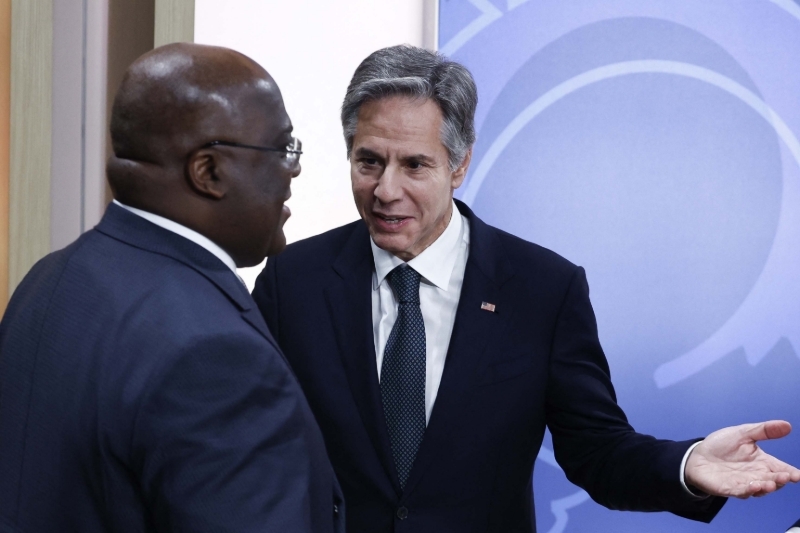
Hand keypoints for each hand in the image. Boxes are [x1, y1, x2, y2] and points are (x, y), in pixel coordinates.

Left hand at [685, 420, 799, 498]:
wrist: (697, 455)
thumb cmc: (721, 445)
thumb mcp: (743, 433)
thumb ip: (764, 431)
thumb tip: (787, 425)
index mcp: (762, 462)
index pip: (780, 468)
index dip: (790, 473)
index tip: (797, 475)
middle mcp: (756, 475)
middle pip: (773, 480)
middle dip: (780, 480)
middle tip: (785, 477)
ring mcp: (743, 483)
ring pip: (759, 489)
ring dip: (766, 487)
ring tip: (770, 483)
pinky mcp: (729, 489)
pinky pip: (741, 492)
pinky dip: (748, 491)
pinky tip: (753, 486)